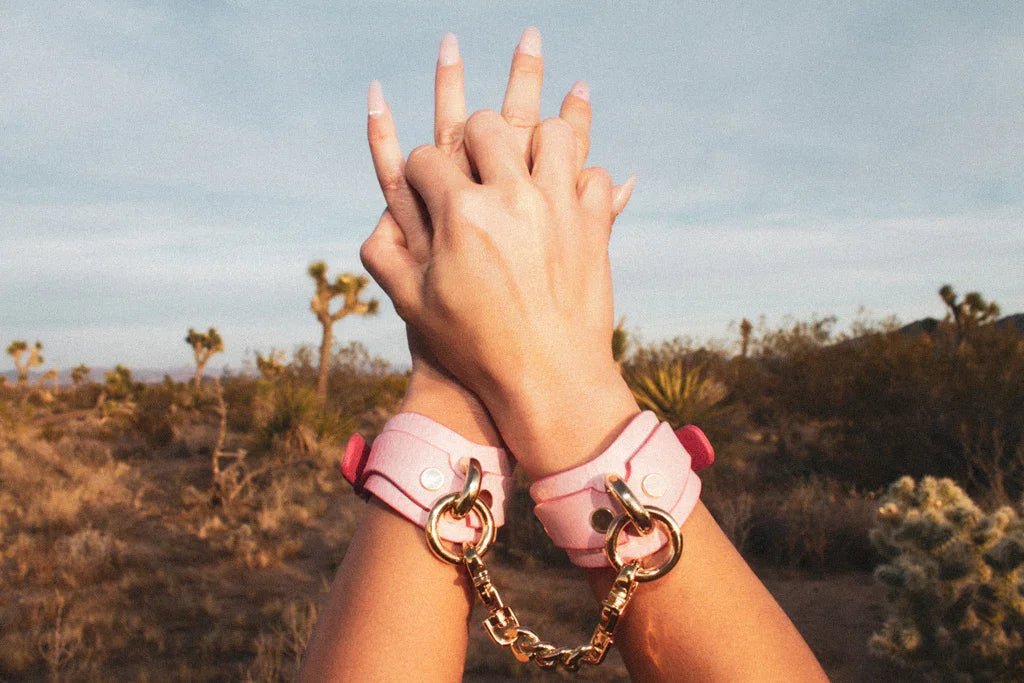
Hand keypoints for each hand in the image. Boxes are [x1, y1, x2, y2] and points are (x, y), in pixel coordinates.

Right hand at [362, 110, 638, 478]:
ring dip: (534, 141)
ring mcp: (558, 206)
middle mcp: (510, 197)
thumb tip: (378, 218)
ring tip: (525, 162)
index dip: (418, 170)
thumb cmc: (474, 348)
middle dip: (471, 137)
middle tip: (473, 164)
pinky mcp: (594, 225)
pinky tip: (564, 194)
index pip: (425, 158)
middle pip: (485, 126)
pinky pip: (593, 174)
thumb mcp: (413, 306)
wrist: (550, 381)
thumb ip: (385, 255)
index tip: (425, 186)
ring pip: (551, 132)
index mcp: (459, 213)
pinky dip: (579, 179)